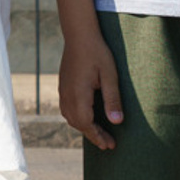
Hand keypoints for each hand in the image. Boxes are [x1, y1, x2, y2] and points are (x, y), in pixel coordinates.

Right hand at [58, 26, 124, 149]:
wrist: (79, 34)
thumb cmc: (97, 52)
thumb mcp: (109, 75)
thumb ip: (112, 99)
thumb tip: (116, 122)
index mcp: (78, 95)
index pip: (86, 124)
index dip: (98, 137)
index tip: (110, 145)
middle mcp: (67, 95)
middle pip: (78, 123)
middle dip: (93, 135)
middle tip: (108, 144)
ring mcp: (63, 90)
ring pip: (71, 117)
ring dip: (84, 127)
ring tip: (99, 133)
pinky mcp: (63, 86)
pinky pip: (67, 109)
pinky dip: (77, 118)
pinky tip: (87, 117)